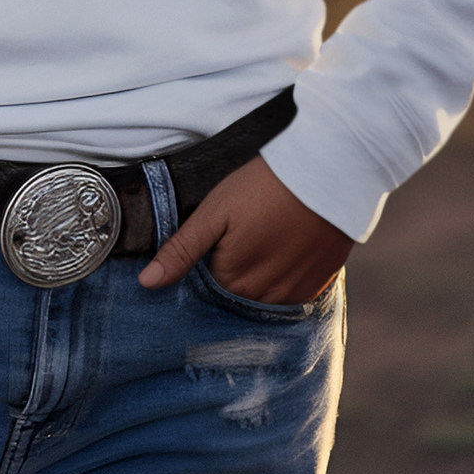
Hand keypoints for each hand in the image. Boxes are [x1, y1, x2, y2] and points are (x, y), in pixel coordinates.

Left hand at [138, 154, 352, 304]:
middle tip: (236, 239)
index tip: (209, 244)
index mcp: (232, 282)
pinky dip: (281, 280)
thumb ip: (181, 251)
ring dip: (255, 282)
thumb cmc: (263, 187)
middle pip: (234, 297)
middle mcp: (263, 299)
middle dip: (227, 277)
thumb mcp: (214, 212)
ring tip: (259, 243)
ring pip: (261, 299)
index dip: (201, 267)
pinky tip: (281, 251)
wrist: (326, 173)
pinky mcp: (317, 288)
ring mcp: (293, 297)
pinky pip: (289, 296)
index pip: (204, 290)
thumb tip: (147, 284)